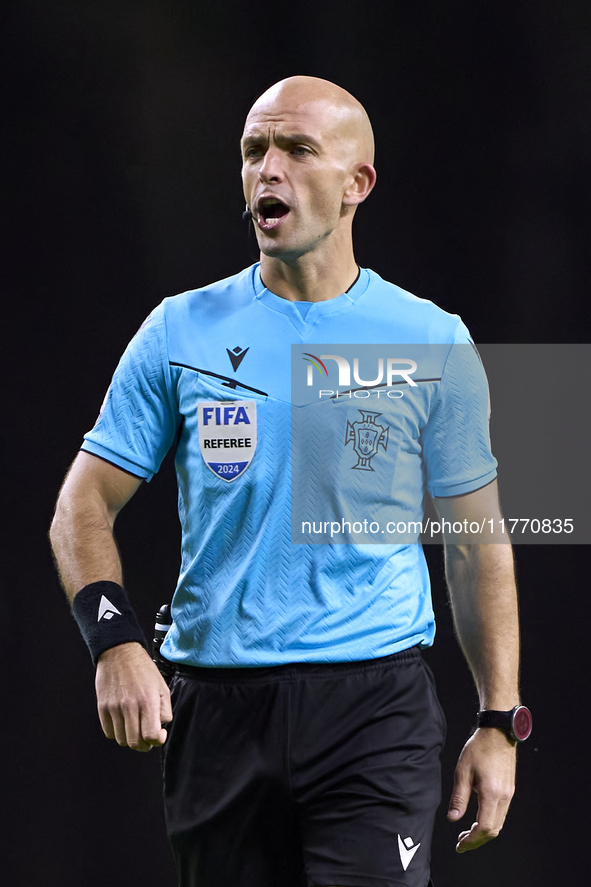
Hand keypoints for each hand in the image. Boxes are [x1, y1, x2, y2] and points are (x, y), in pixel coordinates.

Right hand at [95, 642, 172, 751]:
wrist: (119, 653)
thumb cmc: (142, 669)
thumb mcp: (162, 686)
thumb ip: (165, 710)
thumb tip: (161, 728)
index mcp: (148, 701)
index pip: (151, 735)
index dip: (157, 740)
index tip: (159, 734)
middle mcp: (130, 706)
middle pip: (135, 742)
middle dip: (144, 745)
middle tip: (147, 738)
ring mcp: (114, 708)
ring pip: (121, 740)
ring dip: (130, 739)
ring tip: (135, 728)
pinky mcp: (102, 707)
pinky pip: (109, 732)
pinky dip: (117, 732)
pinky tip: (123, 722)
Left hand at [447, 727, 516, 852]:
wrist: (498, 733)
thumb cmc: (479, 749)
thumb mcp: (462, 772)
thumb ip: (459, 798)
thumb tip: (453, 819)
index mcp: (492, 793)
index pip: (484, 827)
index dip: (472, 840)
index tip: (460, 845)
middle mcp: (504, 797)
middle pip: (493, 830)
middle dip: (477, 840)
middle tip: (461, 842)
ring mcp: (509, 794)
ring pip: (498, 823)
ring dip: (483, 832)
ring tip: (467, 833)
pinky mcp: (509, 790)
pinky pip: (501, 814)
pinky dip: (489, 822)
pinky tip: (477, 818)